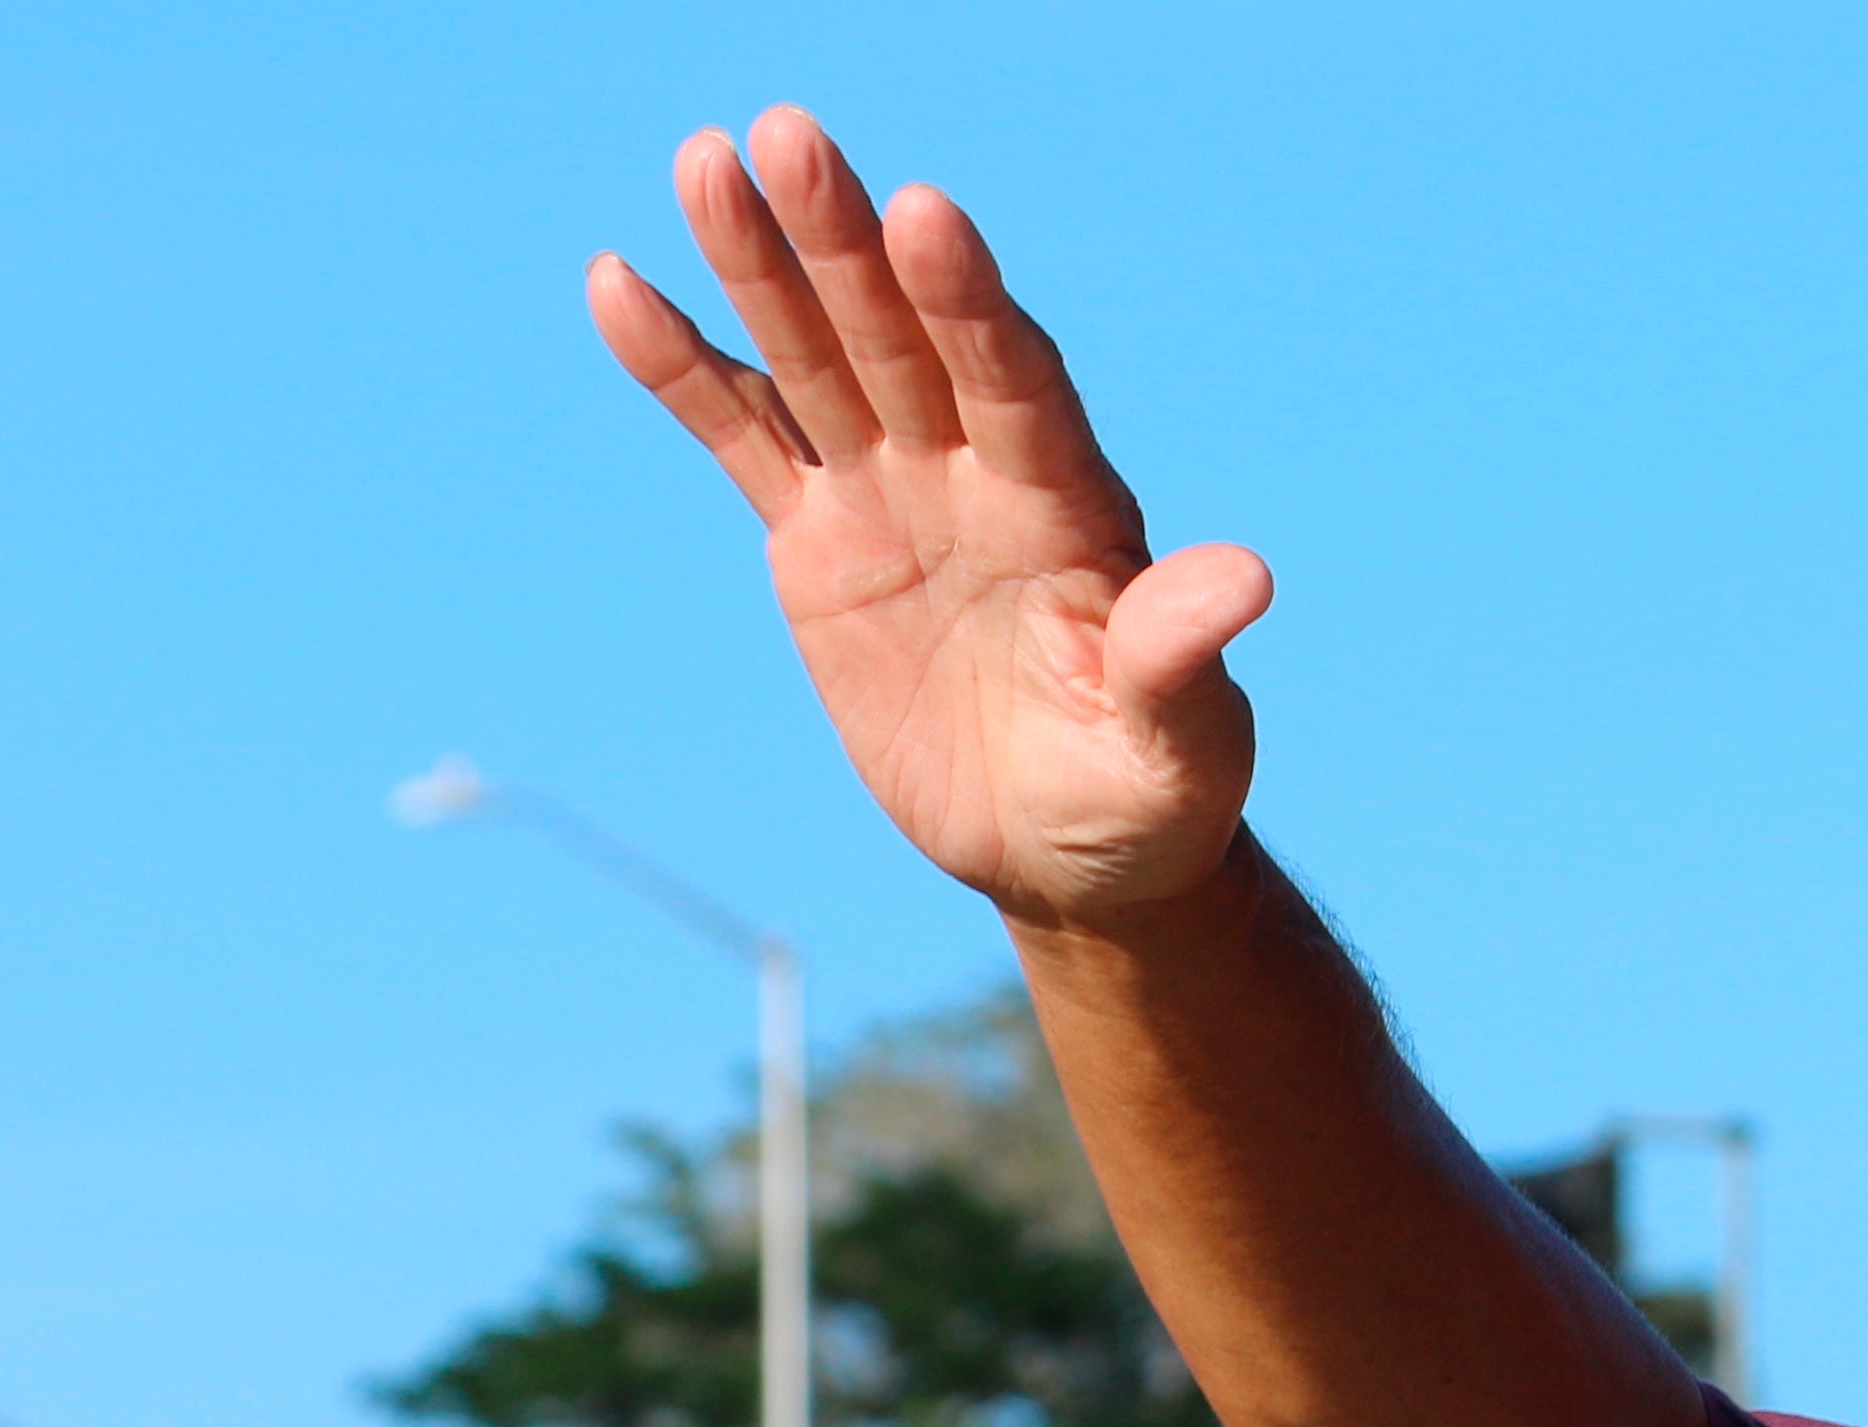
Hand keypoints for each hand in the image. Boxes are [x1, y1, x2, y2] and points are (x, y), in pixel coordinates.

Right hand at [592, 111, 1267, 924]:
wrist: (1067, 849)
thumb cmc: (1149, 799)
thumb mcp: (1179, 746)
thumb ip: (1184, 658)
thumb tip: (1248, 579)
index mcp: (1074, 509)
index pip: (1018, 385)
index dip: (970, 305)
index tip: (927, 215)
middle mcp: (981, 474)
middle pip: (905, 341)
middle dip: (848, 245)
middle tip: (791, 135)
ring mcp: (896, 495)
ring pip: (818, 361)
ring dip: (762, 266)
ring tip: (708, 161)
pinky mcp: (822, 540)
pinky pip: (743, 440)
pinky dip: (684, 370)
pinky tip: (619, 282)